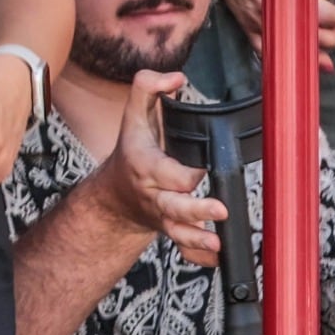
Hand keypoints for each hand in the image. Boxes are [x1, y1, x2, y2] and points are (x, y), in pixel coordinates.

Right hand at [93, 70, 224, 265]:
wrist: (115, 194)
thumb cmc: (132, 151)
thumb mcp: (132, 116)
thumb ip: (147, 88)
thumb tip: (177, 77)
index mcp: (145, 165)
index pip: (166, 171)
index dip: (186, 173)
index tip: (202, 170)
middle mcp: (153, 194)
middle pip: (172, 206)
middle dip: (195, 210)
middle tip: (219, 210)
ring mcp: (162, 216)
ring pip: (178, 232)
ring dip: (197, 239)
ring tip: (216, 241)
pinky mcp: (172, 231)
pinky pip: (183, 250)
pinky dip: (199, 256)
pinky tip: (216, 257)